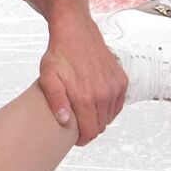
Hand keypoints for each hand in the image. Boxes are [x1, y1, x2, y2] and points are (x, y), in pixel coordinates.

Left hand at [37, 21, 127, 145]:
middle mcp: (104, 94)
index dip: (82, 139)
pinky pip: (118, 105)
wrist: (75, 31)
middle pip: (100, 126)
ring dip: (99, 118)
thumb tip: (65, 122)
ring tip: (85, 111)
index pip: (90, 131)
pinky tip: (96, 102)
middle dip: (89, 129)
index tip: (74, 138)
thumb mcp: (48, 78)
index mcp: (86, 97)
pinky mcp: (122, 80)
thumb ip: (56, 101)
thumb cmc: (59, 54)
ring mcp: (115, 87)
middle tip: (77, 123)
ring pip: (110, 117)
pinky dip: (109, 108)